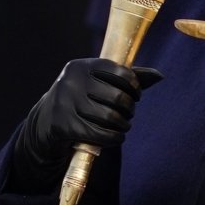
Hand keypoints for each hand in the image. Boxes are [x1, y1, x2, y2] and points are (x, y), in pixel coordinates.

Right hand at [11, 58, 161, 190]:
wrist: (45, 122)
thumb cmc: (80, 98)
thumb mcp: (98, 83)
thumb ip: (127, 78)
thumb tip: (159, 76)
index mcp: (82, 66)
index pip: (121, 73)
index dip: (135, 87)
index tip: (136, 96)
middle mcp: (71, 81)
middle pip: (117, 97)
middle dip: (129, 108)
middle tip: (129, 113)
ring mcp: (64, 103)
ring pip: (109, 117)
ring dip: (123, 125)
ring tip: (124, 126)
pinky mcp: (62, 126)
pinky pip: (97, 134)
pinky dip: (113, 138)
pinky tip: (117, 137)